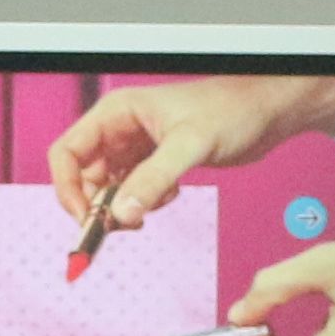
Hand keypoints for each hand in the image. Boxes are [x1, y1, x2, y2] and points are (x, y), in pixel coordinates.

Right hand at [46, 75, 334, 240]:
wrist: (267, 113)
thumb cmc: (232, 110)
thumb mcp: (190, 145)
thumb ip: (154, 179)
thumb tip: (121, 214)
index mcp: (116, 113)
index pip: (67, 153)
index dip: (68, 189)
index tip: (87, 218)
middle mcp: (120, 129)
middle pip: (84, 176)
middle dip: (99, 204)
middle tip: (125, 225)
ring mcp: (137, 147)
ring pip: (110, 188)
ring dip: (125, 207)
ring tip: (157, 205)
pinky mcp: (156, 163)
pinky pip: (134, 192)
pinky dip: (146, 203)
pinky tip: (171, 194)